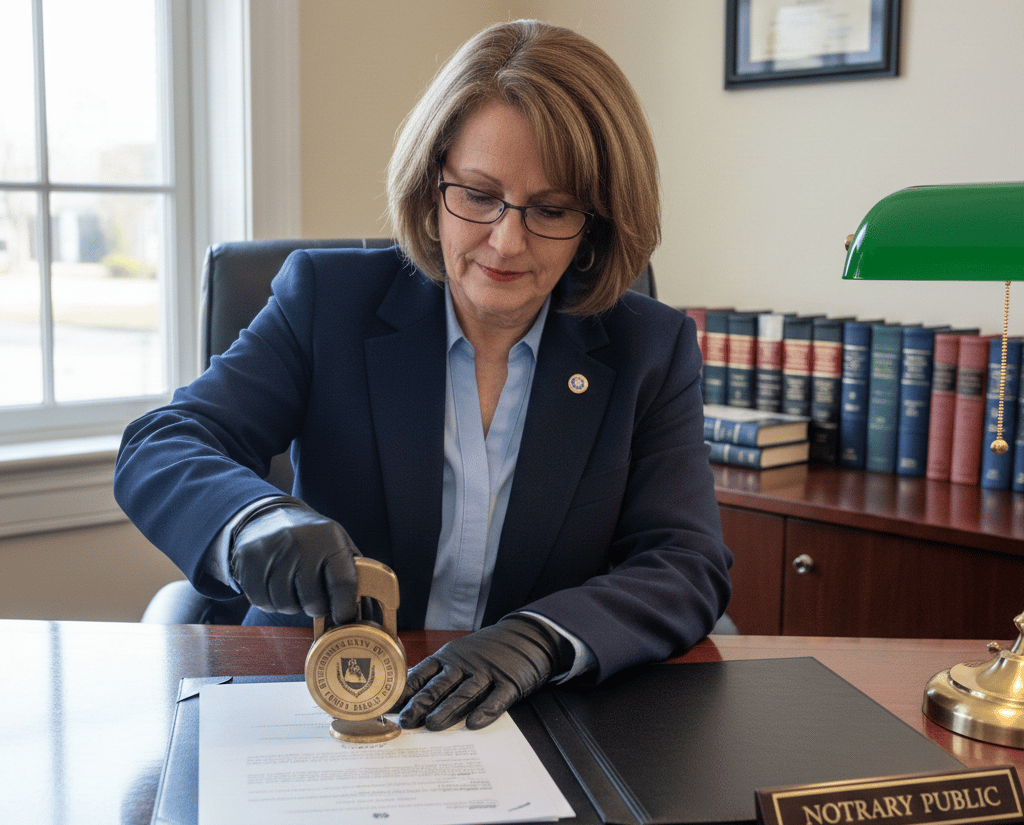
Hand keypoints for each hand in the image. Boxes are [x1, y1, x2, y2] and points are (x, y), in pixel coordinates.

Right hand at [229, 497, 358, 624]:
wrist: (264, 516)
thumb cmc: (308, 535)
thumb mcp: (335, 540)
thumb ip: (351, 568)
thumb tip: (368, 604)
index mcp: (328, 538)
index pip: (343, 583)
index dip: (345, 607)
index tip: (344, 617)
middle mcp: (300, 544)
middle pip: (313, 601)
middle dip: (317, 607)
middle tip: (315, 599)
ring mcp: (272, 554)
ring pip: (286, 605)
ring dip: (293, 605)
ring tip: (294, 588)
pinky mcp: (248, 564)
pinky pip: (264, 602)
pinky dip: (271, 602)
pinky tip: (275, 586)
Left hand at [396, 615, 574, 730]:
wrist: (526, 636)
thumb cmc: (486, 651)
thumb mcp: (458, 654)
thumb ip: (435, 673)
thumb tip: (404, 696)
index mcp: (449, 657)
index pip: (422, 674)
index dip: (406, 692)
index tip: (391, 708)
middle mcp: (465, 664)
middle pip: (440, 685)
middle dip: (421, 704)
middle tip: (407, 721)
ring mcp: (488, 672)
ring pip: (465, 693)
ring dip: (448, 710)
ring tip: (433, 725)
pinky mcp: (510, 682)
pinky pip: (497, 699)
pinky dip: (485, 711)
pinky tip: (474, 723)